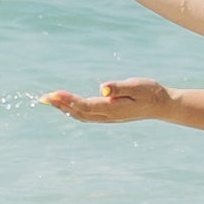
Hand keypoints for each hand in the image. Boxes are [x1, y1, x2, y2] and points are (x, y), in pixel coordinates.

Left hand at [41, 79, 173, 124]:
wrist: (161, 105)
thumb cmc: (150, 92)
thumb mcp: (137, 86)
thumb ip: (119, 87)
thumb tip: (102, 89)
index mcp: (112, 108)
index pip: (84, 106)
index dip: (67, 100)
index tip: (53, 93)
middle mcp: (107, 116)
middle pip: (78, 113)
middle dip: (60, 105)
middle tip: (42, 98)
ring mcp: (107, 117)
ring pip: (80, 116)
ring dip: (64, 109)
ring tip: (49, 101)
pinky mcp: (108, 115)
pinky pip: (86, 115)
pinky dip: (73, 110)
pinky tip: (66, 106)